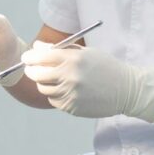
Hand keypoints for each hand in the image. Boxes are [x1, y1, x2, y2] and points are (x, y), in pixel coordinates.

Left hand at [22, 42, 153, 121]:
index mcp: (73, 59)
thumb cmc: (105, 66)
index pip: (40, 57)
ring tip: (53, 78)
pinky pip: (53, 100)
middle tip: (32, 68)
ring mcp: (70, 93)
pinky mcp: (72, 107)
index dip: (30, 57)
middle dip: (31, 70)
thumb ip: (59, 49)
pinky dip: (54, 94)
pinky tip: (64, 89)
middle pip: (37, 74)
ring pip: (43, 89)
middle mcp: (70, 76)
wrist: (126, 89)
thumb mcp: (85, 52)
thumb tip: (37, 47)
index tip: (27, 57)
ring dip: (43, 83)